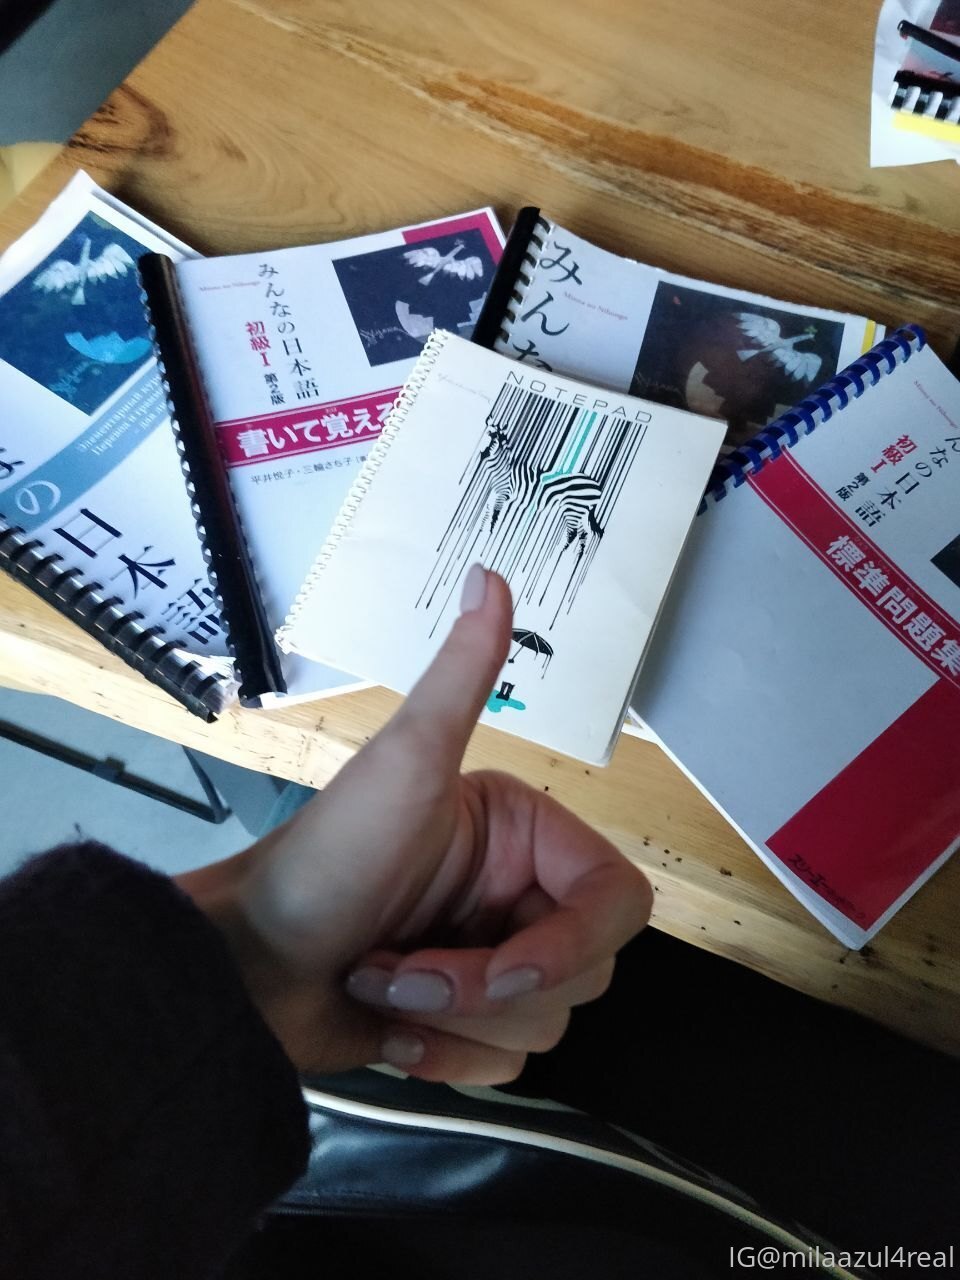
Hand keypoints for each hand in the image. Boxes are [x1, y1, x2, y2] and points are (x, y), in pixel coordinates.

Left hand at [177, 567, 651, 1083]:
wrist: (241, 965)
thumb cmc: (322, 860)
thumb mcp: (403, 763)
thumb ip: (461, 677)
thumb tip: (492, 576)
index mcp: (527, 837)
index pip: (616, 905)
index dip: (568, 943)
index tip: (502, 962)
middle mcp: (520, 896)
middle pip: (584, 973)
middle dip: (485, 985)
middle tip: (405, 960)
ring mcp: (492, 963)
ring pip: (546, 1025)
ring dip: (454, 1019)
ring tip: (384, 979)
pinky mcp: (463, 1021)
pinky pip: (505, 1064)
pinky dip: (444, 1054)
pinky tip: (389, 1020)